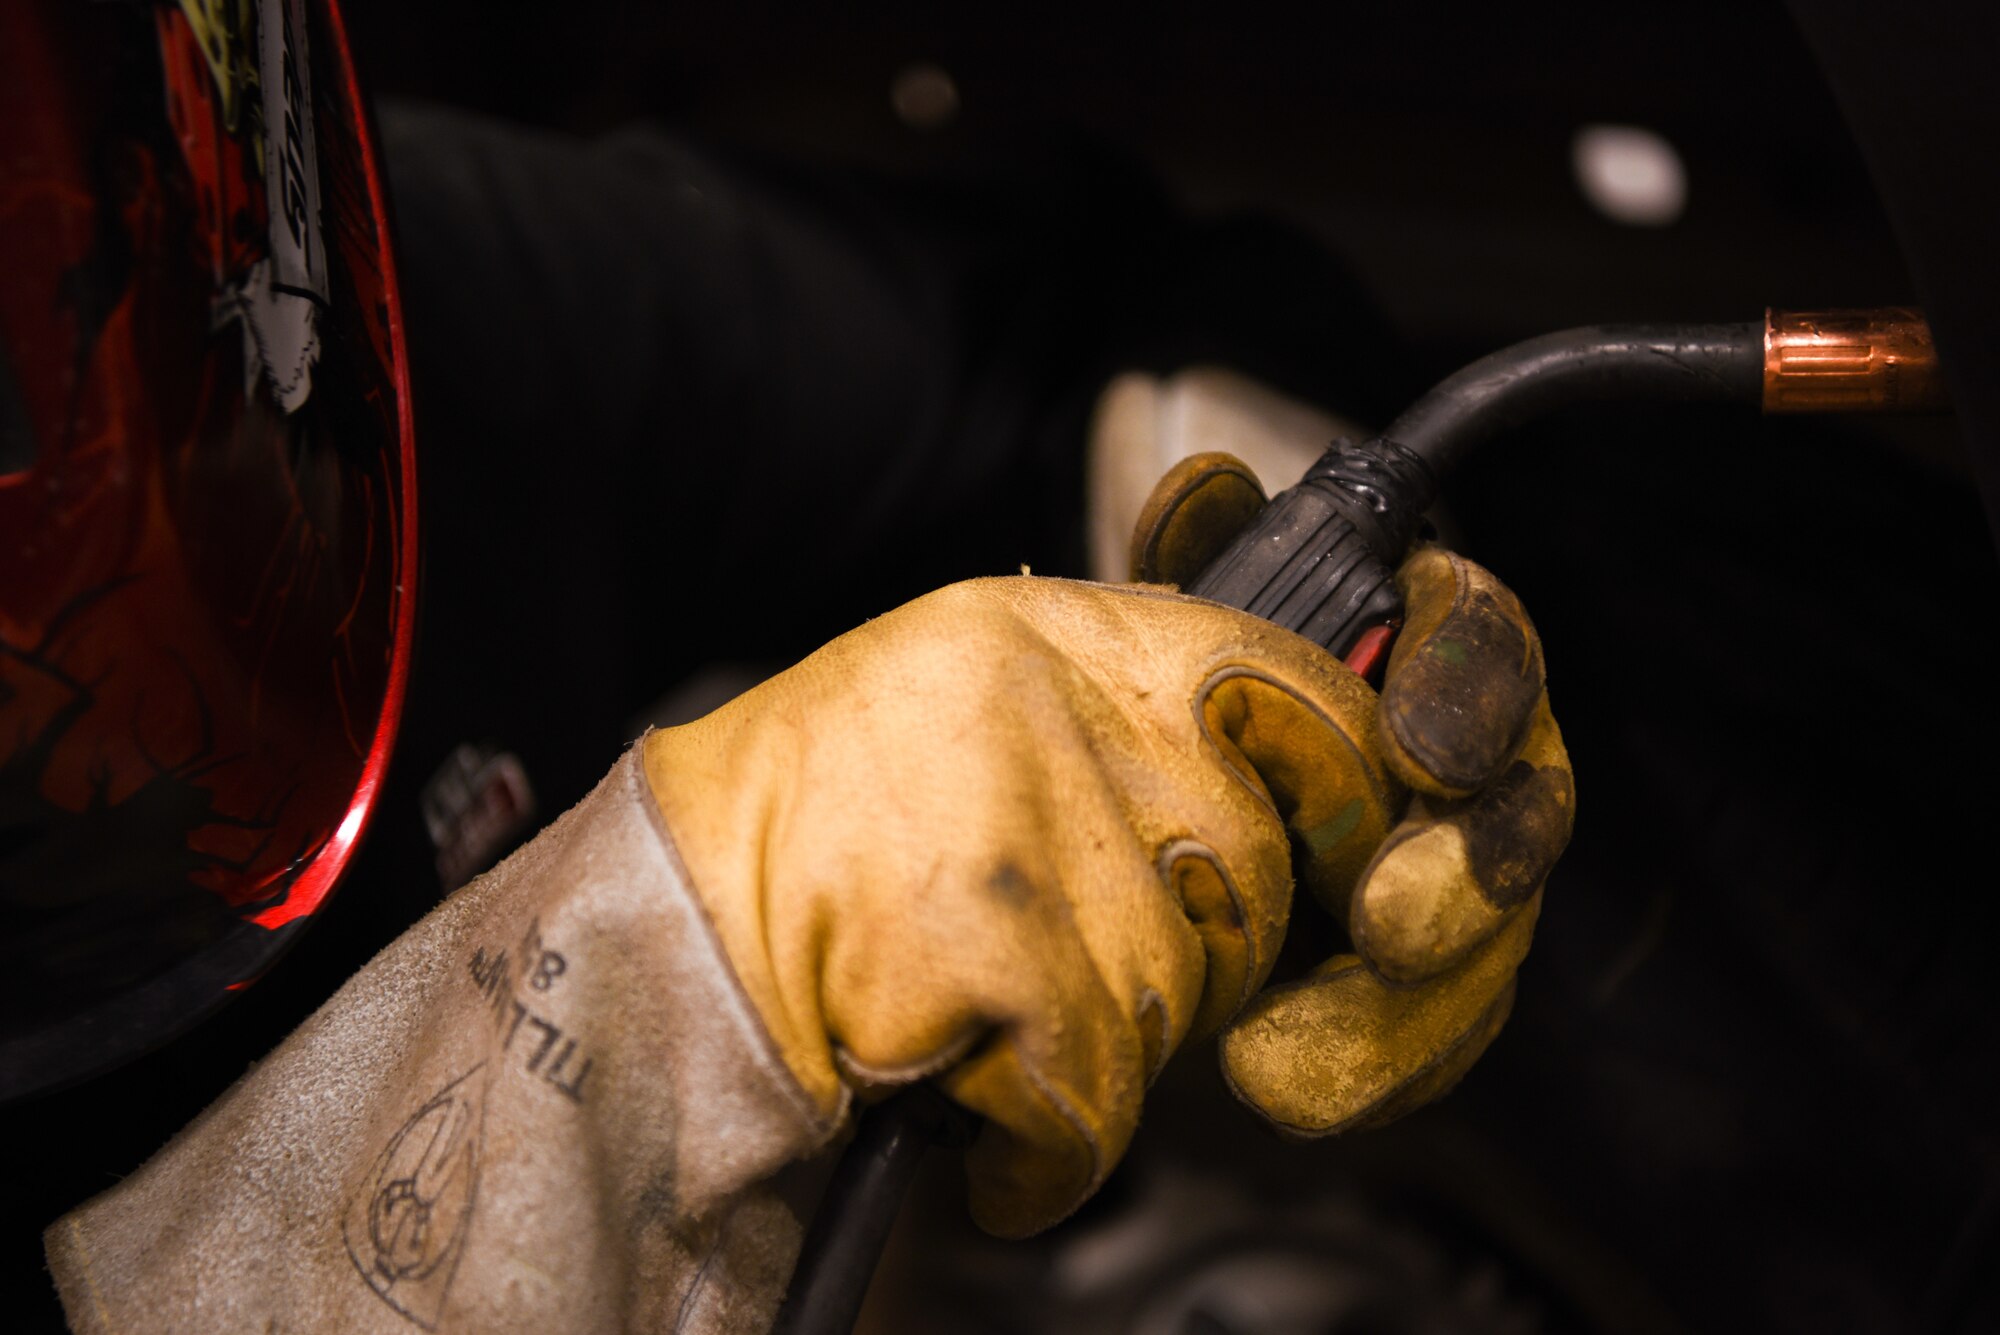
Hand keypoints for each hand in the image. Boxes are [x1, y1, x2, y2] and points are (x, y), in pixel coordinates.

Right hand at [643, 577, 1403, 1236]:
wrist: (662, 942)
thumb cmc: (814, 838)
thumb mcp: (971, 703)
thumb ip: (1126, 712)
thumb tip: (1292, 761)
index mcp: (1049, 629)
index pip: (1293, 677)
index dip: (1344, 778)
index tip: (1346, 843)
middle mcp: (1049, 703)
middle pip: (1251, 862)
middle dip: (1200, 943)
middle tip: (1084, 956)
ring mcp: (1031, 829)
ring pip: (1188, 992)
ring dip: (1107, 1042)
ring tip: (982, 1013)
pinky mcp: (1007, 960)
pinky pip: (1109, 1098)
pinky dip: (1049, 1145)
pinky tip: (970, 1114)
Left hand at [1131, 451, 1574, 1135]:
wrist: (1141, 827)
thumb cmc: (1180, 708)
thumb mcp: (1177, 631)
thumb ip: (1201, 564)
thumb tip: (1207, 490)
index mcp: (1420, 651)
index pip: (1484, 642)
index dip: (1470, 685)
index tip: (1423, 746)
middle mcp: (1464, 769)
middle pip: (1518, 816)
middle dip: (1463, 876)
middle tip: (1386, 925)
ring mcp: (1454, 885)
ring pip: (1484, 949)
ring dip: (1399, 1011)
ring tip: (1278, 1056)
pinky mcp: (1424, 990)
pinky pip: (1430, 1039)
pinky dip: (1362, 1071)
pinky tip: (1282, 1086)